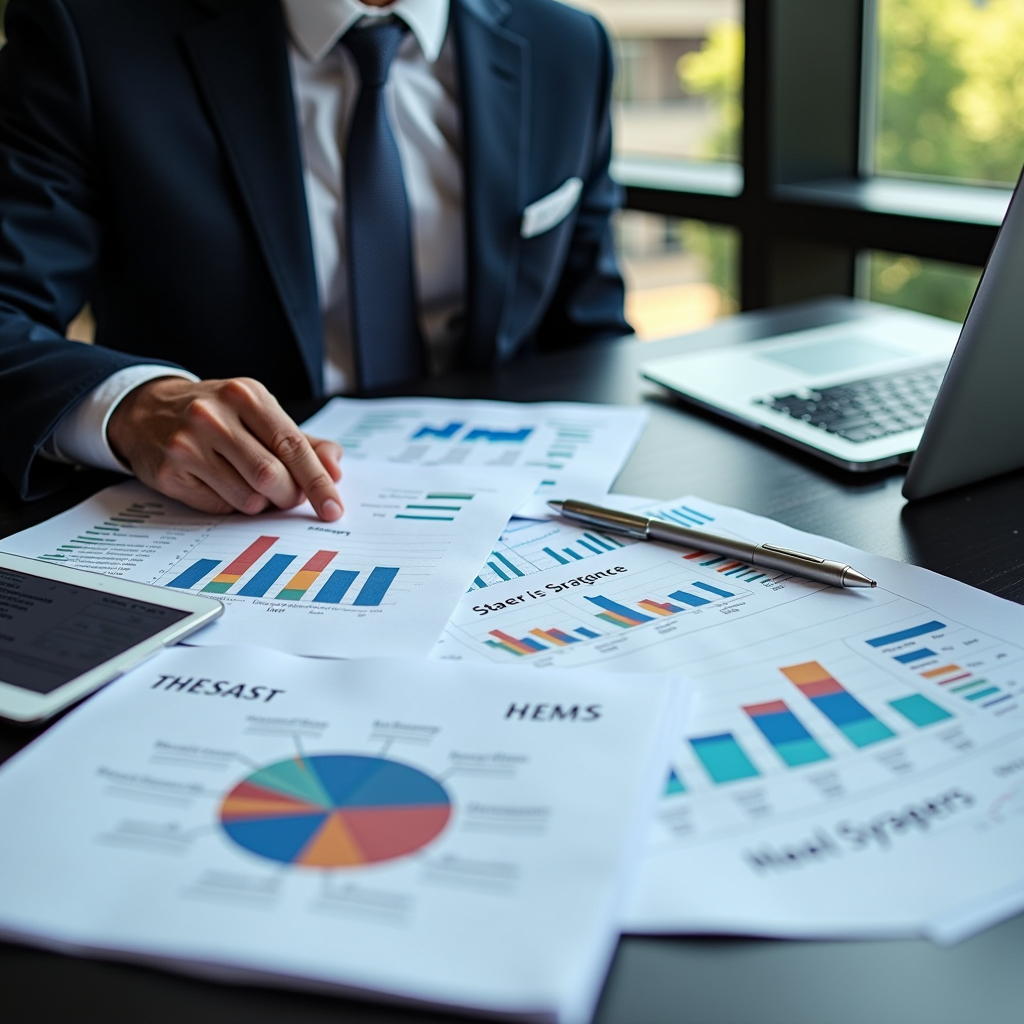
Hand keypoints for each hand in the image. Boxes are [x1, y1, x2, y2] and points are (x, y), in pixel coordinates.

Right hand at [107, 377, 342, 519]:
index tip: (333, 508)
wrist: (145, 410)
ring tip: (248, 483)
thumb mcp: (258, 413)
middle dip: (289, 496)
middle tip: (288, 496)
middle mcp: (214, 416)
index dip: (318, 482)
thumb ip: (302, 441)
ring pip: (248, 497)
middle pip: (272, 476)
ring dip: (260, 502)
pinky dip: (232, 505)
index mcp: (246, 395)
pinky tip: (221, 484)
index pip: (292, 445)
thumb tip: (335, 467)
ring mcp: (187, 444)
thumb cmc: (216, 414)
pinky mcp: (170, 473)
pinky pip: (219, 507)